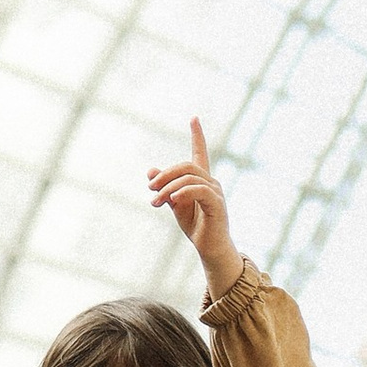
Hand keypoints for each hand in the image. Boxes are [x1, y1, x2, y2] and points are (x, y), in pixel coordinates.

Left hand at [148, 117, 241, 295]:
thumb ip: (164, 188)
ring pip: (189, 177)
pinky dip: (182, 192)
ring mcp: (215, 192)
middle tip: (149, 188)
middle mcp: (211, 181)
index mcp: (201, 179)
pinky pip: (198, 190)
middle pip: (186, 166)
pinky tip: (171, 200)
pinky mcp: (217, 204)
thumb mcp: (174, 204)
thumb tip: (150, 172)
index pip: (200, 152)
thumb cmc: (195, 225)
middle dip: (165, 175)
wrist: (209, 248)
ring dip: (167, 188)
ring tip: (155, 201)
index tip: (194, 118)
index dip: (197, 135)